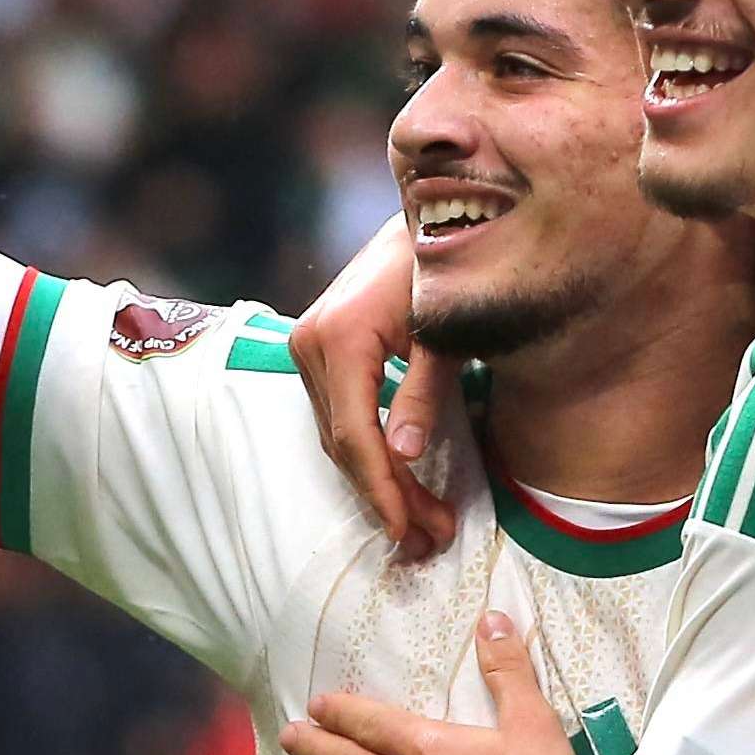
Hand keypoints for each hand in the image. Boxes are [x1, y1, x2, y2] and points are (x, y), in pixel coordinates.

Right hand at [290, 215, 460, 558]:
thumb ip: (424, 391)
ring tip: (423, 525)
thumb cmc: (443, 267)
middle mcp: (310, 344)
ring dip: (380, 482)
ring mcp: (308, 347)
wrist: (427, 215)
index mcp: (339, 337)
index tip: (407, 529)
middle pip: (343, 442)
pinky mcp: (320, 351)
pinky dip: (370, 452)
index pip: (353, 433)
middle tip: (429, 539)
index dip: (380, 488)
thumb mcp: (446, 332)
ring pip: (339, 435)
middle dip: (387, 496)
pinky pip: (340, 415)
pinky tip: (400, 484)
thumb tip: (405, 455)